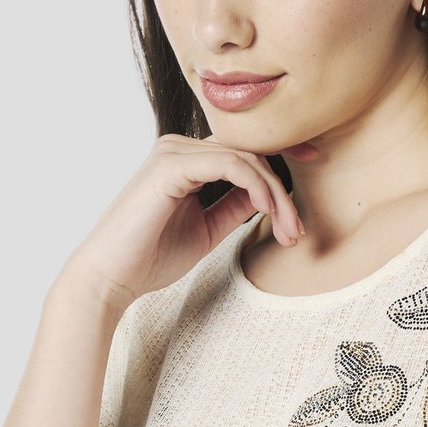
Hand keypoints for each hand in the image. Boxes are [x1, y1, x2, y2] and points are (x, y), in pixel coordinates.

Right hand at [61, 133, 305, 311]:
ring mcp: (174, 152)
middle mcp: (180, 148)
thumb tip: (269, 194)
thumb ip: (235, 206)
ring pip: (246, 159)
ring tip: (287, 230)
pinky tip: (267, 210)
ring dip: (275, 195)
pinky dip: (256, 185)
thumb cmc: (151, 257)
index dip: (284, 159)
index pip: (245, 152)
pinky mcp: (172, 164)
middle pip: (251, 155)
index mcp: (187, 160)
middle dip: (283, 193)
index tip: (316, 168)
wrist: (111, 278)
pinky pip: (230, 164)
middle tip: (297, 232)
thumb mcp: (208, 229)